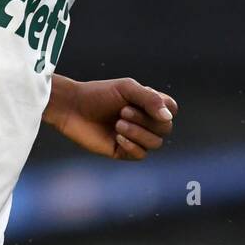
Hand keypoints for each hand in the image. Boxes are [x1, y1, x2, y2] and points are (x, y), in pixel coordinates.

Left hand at [45, 76, 177, 160]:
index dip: (164, 109)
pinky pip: (141, 155)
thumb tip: (168, 117)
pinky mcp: (123, 151)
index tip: (145, 100)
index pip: (171, 110)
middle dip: (146, 120)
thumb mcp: (127, 89)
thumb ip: (150, 99)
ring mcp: (135, 137)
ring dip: (138, 133)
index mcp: (148, 104)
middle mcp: (144, 122)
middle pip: (166, 128)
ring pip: (155, 143)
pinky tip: (118, 137)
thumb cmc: (99, 94)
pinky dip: (132, 146)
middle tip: (122, 111)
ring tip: (118, 124)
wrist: (72, 108)